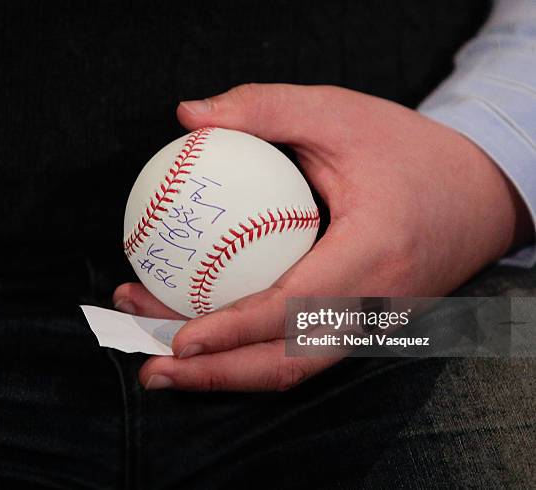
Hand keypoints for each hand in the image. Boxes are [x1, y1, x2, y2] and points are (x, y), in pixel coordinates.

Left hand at [113, 83, 531, 390]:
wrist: (479, 194)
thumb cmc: (410, 150)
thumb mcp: (339, 113)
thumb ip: (264, 108)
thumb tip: (187, 116)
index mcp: (374, 253)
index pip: (293, 309)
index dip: (231, 332)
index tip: (176, 339)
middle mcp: (376, 305)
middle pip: (289, 364)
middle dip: (217, 377)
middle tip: (153, 373)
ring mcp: (374, 324)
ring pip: (296, 368)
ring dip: (230, 375)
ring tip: (170, 368)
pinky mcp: (366, 326)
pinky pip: (305, 352)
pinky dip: (254, 356)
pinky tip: (215, 340)